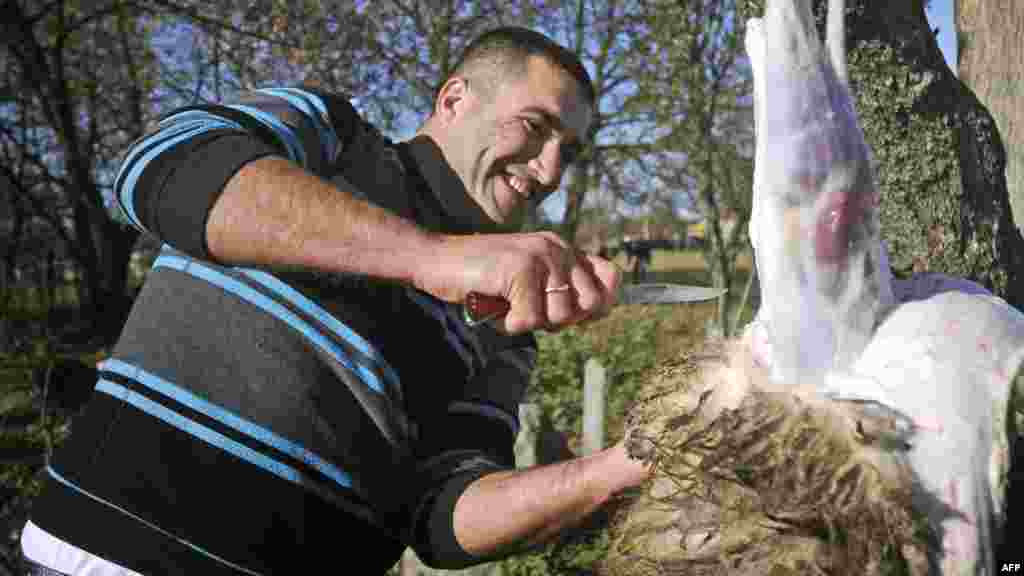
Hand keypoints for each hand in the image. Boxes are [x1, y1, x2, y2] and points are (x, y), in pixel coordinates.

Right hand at [415, 231, 619, 333]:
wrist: (434, 260)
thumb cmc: (478, 277)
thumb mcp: (527, 281)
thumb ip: (558, 292)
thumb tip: (593, 315)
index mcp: (562, 248)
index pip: (610, 278)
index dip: (597, 305)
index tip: (570, 314)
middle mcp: (557, 248)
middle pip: (590, 306)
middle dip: (560, 321)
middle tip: (527, 311)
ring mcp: (540, 256)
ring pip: (559, 317)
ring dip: (528, 323)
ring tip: (504, 305)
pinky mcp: (521, 268)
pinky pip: (529, 321)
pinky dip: (507, 324)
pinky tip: (491, 306)